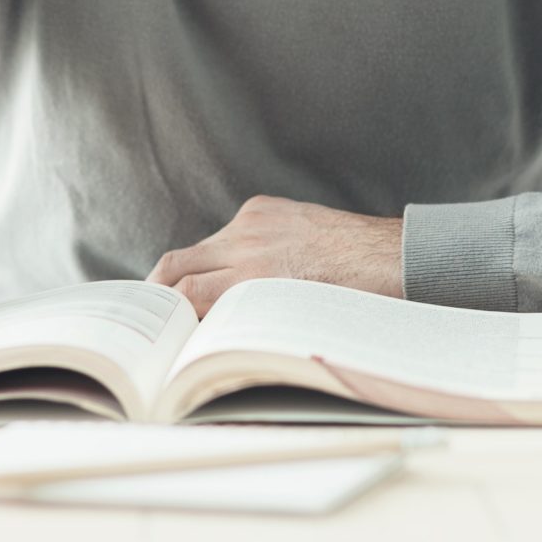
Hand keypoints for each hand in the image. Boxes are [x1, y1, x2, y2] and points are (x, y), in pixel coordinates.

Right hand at [148, 196, 404, 316]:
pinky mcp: (263, 207)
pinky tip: (239, 270)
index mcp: (255, 278)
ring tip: (191, 297)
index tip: (158, 329)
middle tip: (150, 312)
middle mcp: (248, 245)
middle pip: (175, 265)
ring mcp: (254, 221)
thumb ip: (246, 322)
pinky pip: (229, 232)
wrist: (390, 258)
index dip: (165, 313)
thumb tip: (207, 334)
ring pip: (200, 248)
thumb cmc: (349, 301)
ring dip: (191, 270)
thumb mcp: (293, 322)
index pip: (185, 294)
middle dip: (156, 289)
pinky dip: (225, 252)